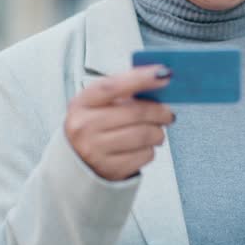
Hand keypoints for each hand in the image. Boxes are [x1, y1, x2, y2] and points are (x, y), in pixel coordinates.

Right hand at [64, 66, 174, 181]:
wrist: (76, 162)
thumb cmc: (92, 126)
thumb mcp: (96, 104)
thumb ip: (123, 90)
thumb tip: (159, 78)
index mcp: (82, 104)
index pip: (112, 86)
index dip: (140, 78)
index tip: (163, 74)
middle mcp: (85, 127)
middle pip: (135, 113)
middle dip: (160, 112)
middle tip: (167, 113)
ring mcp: (96, 150)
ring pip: (144, 135)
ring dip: (158, 132)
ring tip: (156, 131)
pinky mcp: (111, 169)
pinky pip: (145, 155)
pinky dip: (150, 149)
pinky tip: (143, 147)